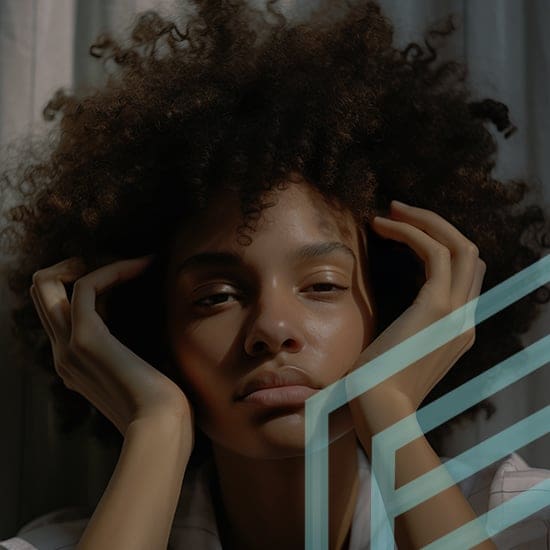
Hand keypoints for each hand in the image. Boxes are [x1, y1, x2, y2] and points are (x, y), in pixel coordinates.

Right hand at [30, 256, 193, 438]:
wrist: (162, 429)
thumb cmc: (162, 406)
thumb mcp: (142, 374)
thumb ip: (134, 354)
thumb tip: (153, 335)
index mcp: (74, 363)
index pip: (59, 310)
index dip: (86, 284)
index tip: (126, 275)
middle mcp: (63, 353)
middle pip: (41, 293)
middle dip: (70, 267)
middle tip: (114, 263)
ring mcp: (69, 346)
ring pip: (45, 284)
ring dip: (87, 262)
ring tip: (131, 262)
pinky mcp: (86, 338)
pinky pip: (85, 285)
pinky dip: (113, 268)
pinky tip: (144, 264)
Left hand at [349, 200, 485, 433]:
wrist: (376, 415)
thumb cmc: (374, 389)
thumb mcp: (393, 356)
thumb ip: (402, 336)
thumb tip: (387, 325)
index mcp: (454, 331)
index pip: (463, 275)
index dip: (437, 247)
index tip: (400, 234)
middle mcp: (463, 319)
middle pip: (469, 255)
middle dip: (434, 226)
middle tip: (397, 211)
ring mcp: (455, 313)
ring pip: (459, 246)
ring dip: (424, 221)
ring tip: (389, 210)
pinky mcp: (435, 308)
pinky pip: (433, 252)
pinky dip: (410, 231)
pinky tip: (379, 225)